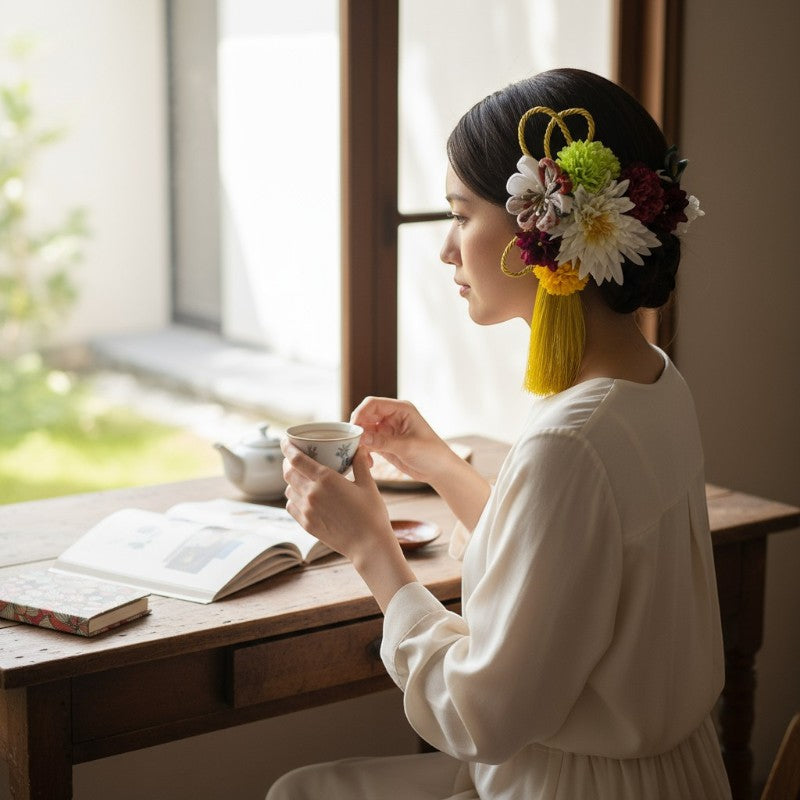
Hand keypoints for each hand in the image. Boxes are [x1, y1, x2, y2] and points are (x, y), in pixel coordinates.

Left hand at [281, 441, 416, 610]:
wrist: (369, 545)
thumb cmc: (372, 514)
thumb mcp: (368, 485)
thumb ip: (360, 464)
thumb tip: (359, 447)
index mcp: (326, 479)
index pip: (296, 459)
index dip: (287, 447)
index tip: (284, 440)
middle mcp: (312, 493)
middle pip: (288, 472)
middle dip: (288, 462)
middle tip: (294, 458)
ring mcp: (307, 510)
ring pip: (288, 489)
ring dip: (291, 480)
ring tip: (301, 478)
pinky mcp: (306, 524)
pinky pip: (291, 506)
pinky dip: (293, 498)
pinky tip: (303, 497)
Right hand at [350, 397, 451, 483]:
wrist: (439, 470)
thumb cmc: (431, 453)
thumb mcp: (407, 447)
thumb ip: (383, 442)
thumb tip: (360, 437)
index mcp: (401, 409)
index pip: (373, 404)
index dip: (360, 413)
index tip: (354, 429)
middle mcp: (392, 417)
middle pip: (365, 416)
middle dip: (358, 429)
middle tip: (353, 444)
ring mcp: (387, 430)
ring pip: (364, 431)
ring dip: (360, 443)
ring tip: (362, 457)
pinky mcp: (384, 443)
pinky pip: (367, 443)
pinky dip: (364, 452)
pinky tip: (369, 463)